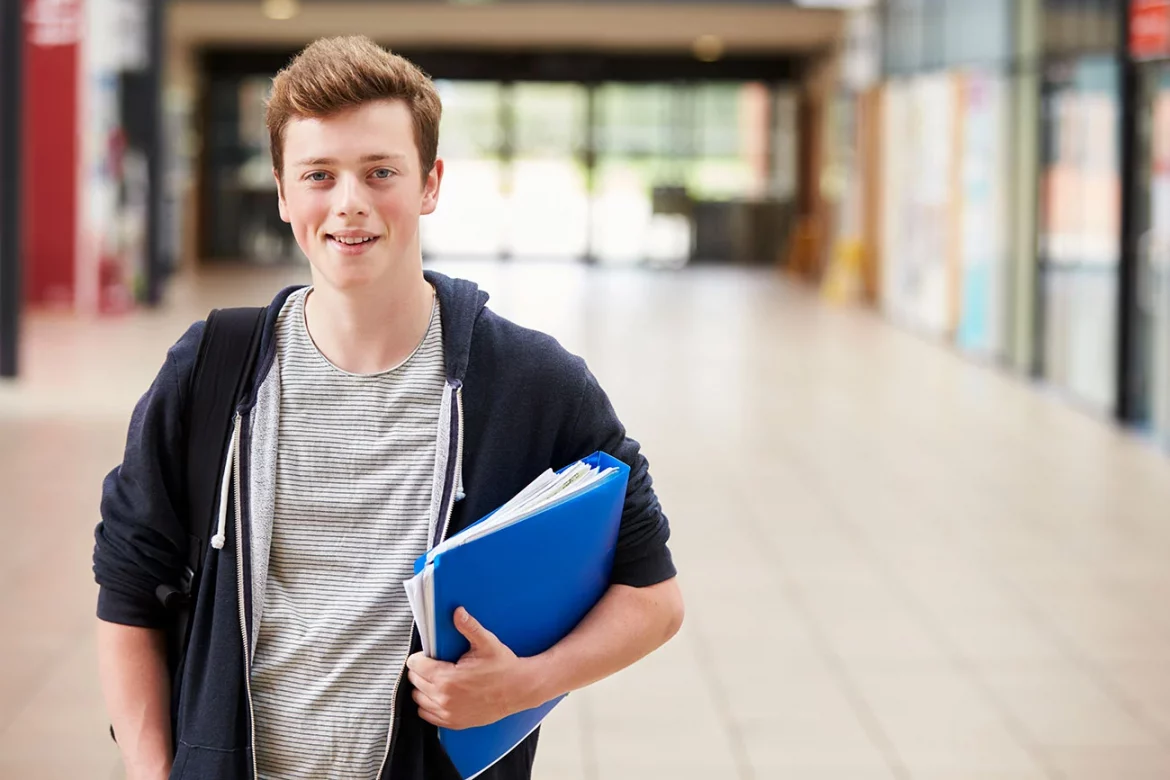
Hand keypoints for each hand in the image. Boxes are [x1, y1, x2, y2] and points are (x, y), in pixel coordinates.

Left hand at [406, 607, 542, 729]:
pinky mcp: (454, 722)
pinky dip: (429, 704)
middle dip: (421, 670)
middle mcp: (444, 698)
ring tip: (438, 678)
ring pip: (418, 698)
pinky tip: (441, 694)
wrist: (521, 689)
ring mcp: (448, 713)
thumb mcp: (487, 643)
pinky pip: (427, 715)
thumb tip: (457, 612)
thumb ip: (469, 627)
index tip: (429, 654)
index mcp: (448, 678)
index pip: (415, 666)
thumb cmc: (504, 667)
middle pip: (415, 681)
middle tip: (435, 663)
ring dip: (424, 687)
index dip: (420, 656)